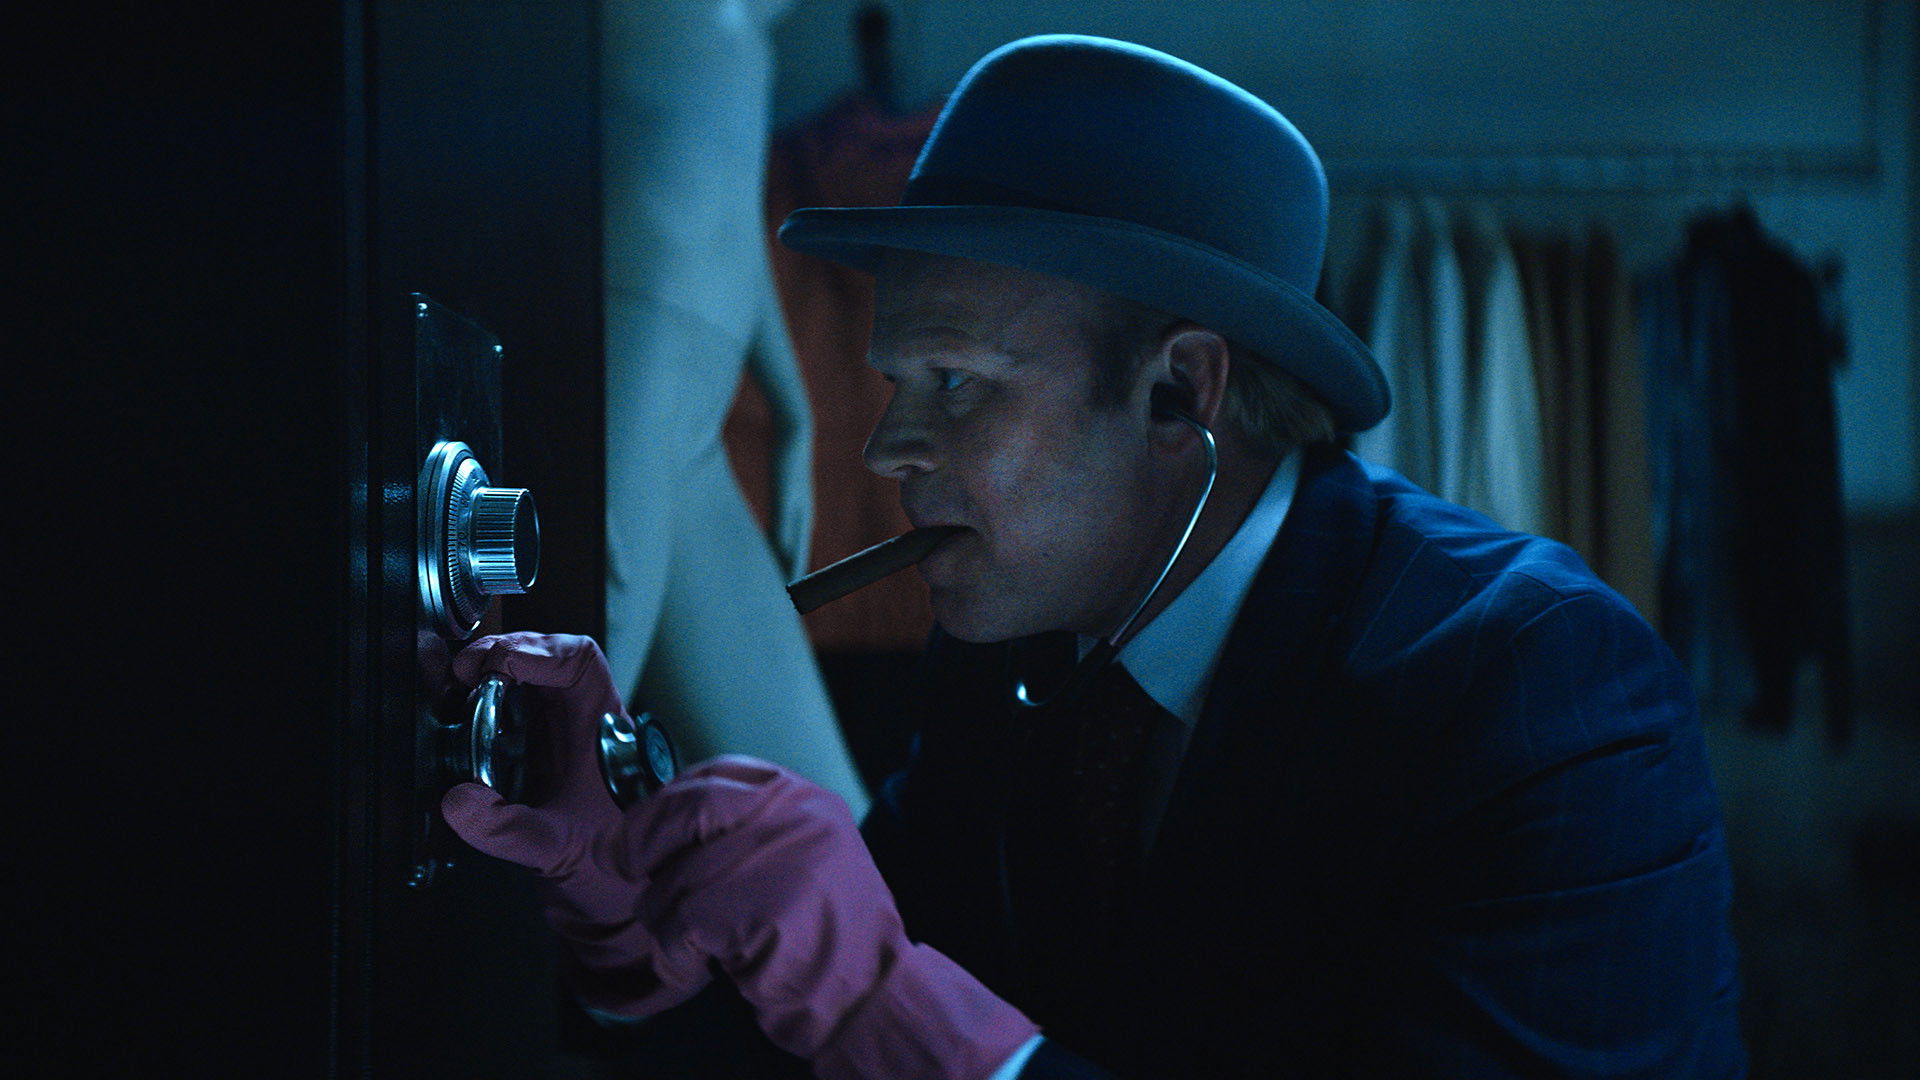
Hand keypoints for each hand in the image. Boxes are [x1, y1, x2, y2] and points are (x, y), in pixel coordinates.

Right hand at [438, 632, 710, 1016]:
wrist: (617, 895)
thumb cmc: (606, 867)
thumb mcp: (557, 851)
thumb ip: (509, 830)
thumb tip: (459, 800)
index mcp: (602, 730)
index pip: (581, 662)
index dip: (541, 651)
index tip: (501, 665)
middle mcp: (581, 721)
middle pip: (547, 656)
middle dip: (503, 653)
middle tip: (464, 673)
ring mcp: (557, 732)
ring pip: (527, 677)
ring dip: (490, 673)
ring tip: (457, 688)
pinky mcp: (535, 749)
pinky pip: (508, 708)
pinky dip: (481, 703)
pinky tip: (459, 715)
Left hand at [627, 756, 1038, 1079]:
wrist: (869, 992)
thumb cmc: (822, 930)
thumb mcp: (798, 853)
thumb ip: (743, 828)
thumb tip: (654, 821)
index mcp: (803, 798)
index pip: (715, 774)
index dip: (664, 801)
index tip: (637, 828)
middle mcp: (794, 818)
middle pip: (686, 811)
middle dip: (639, 840)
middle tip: (620, 863)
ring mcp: (779, 861)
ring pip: (675, 876)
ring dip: (663, 915)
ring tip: (689, 939)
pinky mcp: (758, 912)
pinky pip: (681, 926)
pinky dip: (675, 954)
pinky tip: (695, 965)